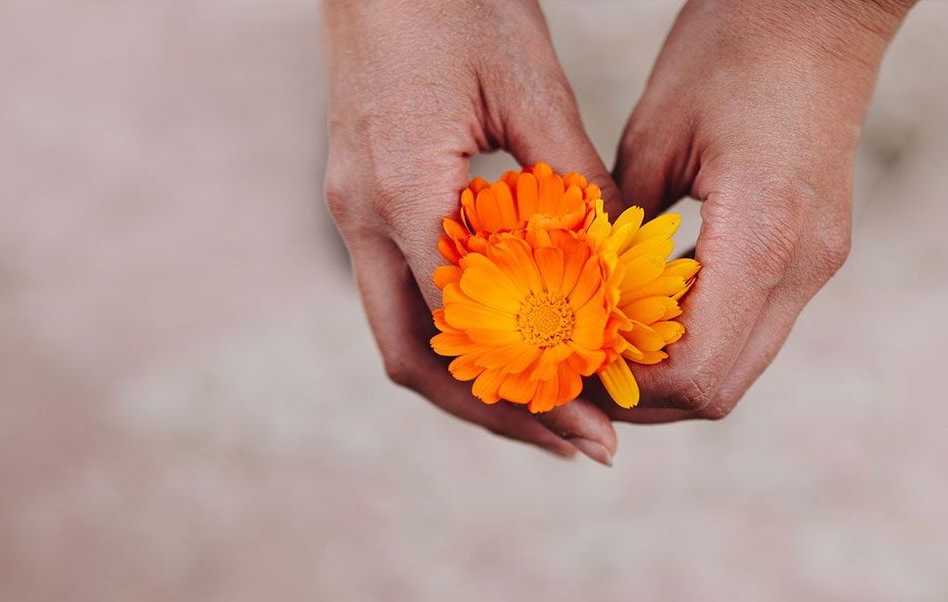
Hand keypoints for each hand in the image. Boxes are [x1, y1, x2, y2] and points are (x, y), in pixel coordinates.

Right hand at [322, 0, 620, 462]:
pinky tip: (509, 344)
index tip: (590, 420)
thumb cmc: (452, 3)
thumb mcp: (528, 85)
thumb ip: (570, 181)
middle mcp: (364, 216)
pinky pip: (404, 297)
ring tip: (547, 412)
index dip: (528, 383)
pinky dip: (458, 337)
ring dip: (473, 385)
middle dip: (496, 414)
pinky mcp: (363, 201)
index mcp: (403, 189)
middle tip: (574, 444)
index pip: (462, 324)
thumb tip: (618, 264)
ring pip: (403, 338)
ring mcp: (354, 212)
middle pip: (415, 359)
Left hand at [603, 0, 912, 421]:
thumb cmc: (730, 51)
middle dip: (641, 393)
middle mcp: (802, 265)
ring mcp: (815, 262)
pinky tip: (643, 309)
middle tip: (575, 367)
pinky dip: (693, 334)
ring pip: (737, 365)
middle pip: (719, 389)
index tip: (568, 365)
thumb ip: (622, 229)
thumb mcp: (653, 136)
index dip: (626, 386)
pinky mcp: (811, 251)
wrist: (818, 9)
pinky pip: (748, 325)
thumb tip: (585, 300)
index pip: (697, 372)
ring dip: (667, 369)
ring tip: (600, 343)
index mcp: (762, 238)